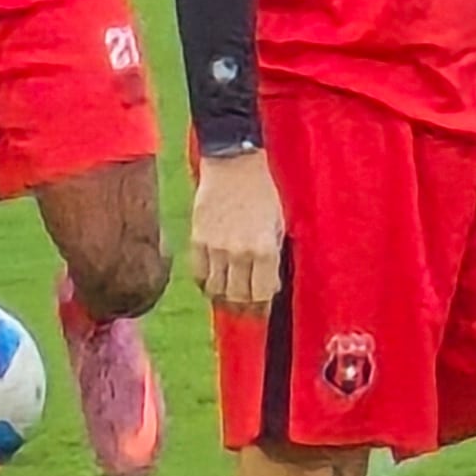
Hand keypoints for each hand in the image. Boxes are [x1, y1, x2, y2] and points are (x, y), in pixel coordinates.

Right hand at [188, 148, 286, 317]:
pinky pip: (198, 273)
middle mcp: (240, 253)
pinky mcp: (197, 239)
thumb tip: (267, 286)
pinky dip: (205, 283)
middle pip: (238, 297)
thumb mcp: (278, 225)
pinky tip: (212, 281)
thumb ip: (273, 257)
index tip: (262, 310)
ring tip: (229, 297)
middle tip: (246, 308)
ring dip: (224, 298)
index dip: (262, 308)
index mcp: (265, 249)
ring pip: (216, 290)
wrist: (233, 165)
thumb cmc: (262, 193)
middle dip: (244, 307)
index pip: (261, 295)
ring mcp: (216, 248)